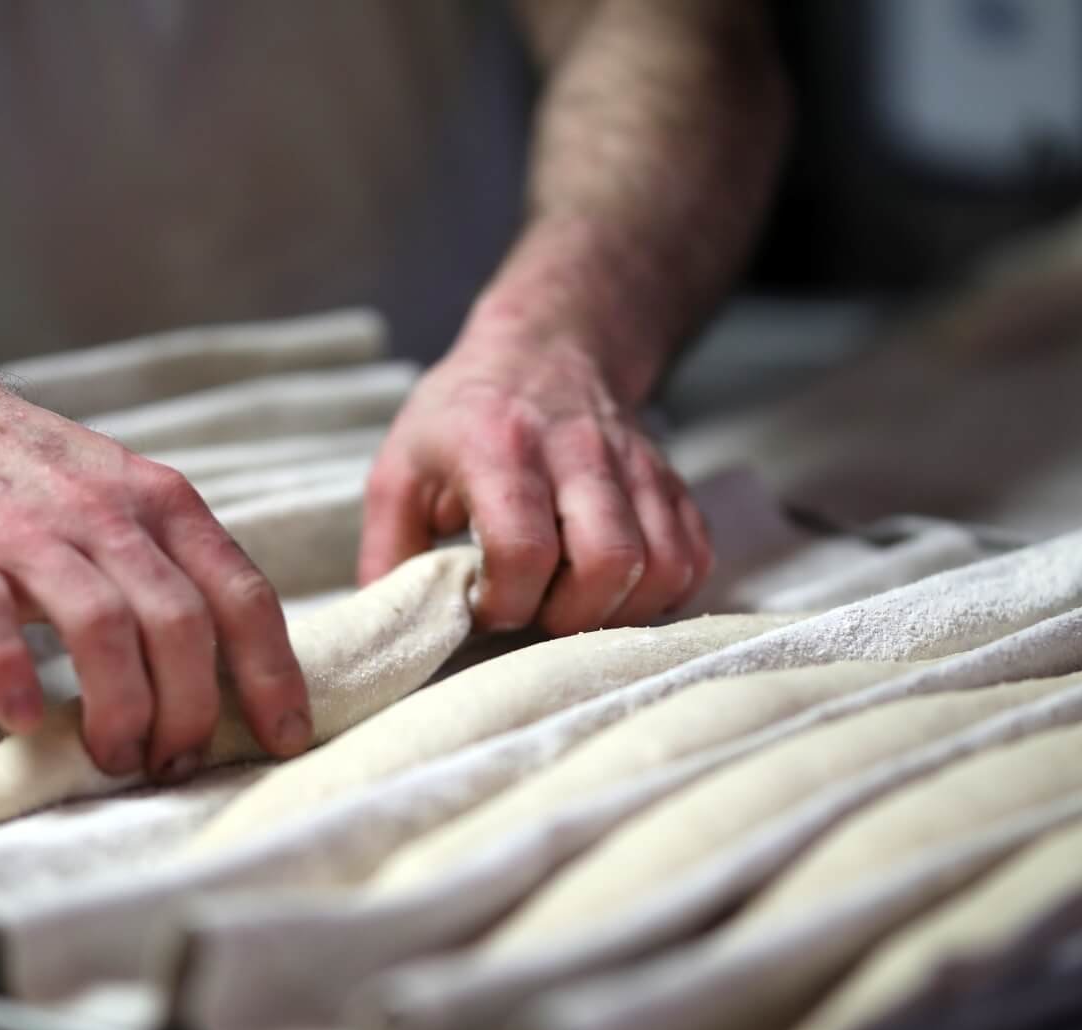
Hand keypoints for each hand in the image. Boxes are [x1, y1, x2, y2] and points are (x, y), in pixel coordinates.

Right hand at [0, 378, 310, 777]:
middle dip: (189, 710)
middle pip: (179, 623)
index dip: (271, 674)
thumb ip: (176, 569)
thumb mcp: (127, 503)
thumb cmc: (36, 483)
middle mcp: (107, 515)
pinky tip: (24, 721)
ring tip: (116, 758)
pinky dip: (11, 677)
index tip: (285, 738)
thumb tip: (237, 674)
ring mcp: (28, 534)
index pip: (242, 595)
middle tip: (175, 765)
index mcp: (165, 505)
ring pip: (101, 626)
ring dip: (119, 708)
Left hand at [359, 336, 711, 633]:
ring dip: (620, 609)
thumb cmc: (463, 418)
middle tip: (538, 612)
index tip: (485, 604)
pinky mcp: (671, 482)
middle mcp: (578, 452)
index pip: (524, 550)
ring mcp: (636, 465)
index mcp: (500, 448)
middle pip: (609, 561)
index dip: (505, 602)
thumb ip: (386, 552)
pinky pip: (694, 557)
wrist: (545, 348)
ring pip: (662, 564)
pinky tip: (616, 590)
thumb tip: (397, 628)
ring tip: (575, 605)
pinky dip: (663, 592)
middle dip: (571, 617)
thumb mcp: (399, 471)